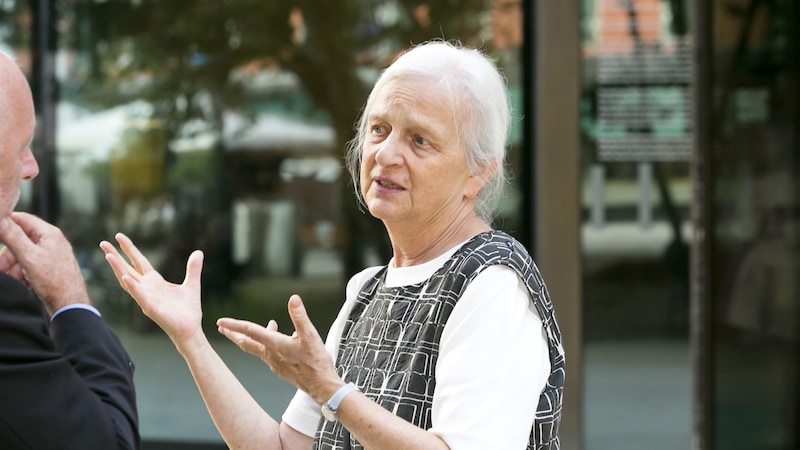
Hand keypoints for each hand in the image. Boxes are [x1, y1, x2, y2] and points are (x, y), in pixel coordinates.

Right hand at [0, 212, 89, 313]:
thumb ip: (14, 237)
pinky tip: (21, 283)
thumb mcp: (29, 257)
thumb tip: (1, 218)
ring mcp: (50, 255)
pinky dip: (21, 274)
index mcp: (49, 233)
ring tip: (10, 279)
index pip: (22, 219)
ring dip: (12, 267)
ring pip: (21, 255)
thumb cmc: (54, 280)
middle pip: (19, 240)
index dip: (5, 223)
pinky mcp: (48, 268)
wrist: (69, 304)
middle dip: (6, 254)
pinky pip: (28, 266)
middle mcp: (51, 242)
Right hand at [100, 232, 203, 344]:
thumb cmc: (188, 310)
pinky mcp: (151, 309)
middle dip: (115, 256)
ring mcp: (146, 299)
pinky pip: (140, 297)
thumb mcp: (192, 284)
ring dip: (118, 269)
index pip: (138, 261)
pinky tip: (125, 278)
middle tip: (102, 242)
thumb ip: (193, 268)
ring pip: (128, 281)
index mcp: (154, 281)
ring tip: (108, 255)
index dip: (129, 249)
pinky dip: (133, 287)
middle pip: (127, 269)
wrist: (191, 329)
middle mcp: (147, 288)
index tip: (118, 236)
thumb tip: (198, 252)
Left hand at [217, 294, 341, 403]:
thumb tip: (293, 299)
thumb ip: (300, 316)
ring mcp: (274, 363)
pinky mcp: (280, 369)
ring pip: (257, 348)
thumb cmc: (316, 362)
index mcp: (275, 344)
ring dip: (250, 338)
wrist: (321, 386)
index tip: (220, 321)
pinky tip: (277, 340)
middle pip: (246, 342)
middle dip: (233, 334)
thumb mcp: (310, 335)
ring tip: (252, 329)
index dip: (234, 325)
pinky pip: (267, 354)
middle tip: (221, 328)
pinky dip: (266, 344)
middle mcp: (270, 354)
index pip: (250, 331)